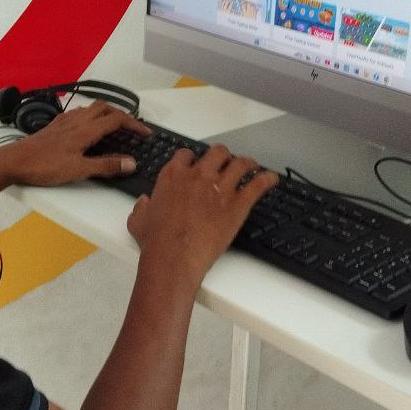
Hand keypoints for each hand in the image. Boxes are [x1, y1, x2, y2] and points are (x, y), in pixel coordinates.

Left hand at [0, 101, 150, 186]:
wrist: (14, 161)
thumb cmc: (44, 166)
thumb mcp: (78, 170)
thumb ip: (106, 166)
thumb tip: (131, 163)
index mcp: (85, 130)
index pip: (116, 119)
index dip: (134, 124)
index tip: (146, 133)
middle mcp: (76, 121)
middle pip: (104, 107)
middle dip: (121, 114)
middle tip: (131, 127)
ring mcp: (64, 121)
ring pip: (90, 108)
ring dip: (105, 113)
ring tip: (112, 125)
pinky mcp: (53, 126)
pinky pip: (77, 114)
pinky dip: (89, 116)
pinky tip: (85, 127)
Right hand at [126, 145, 277, 287]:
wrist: (174, 256)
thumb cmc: (156, 240)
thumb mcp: (138, 220)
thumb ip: (141, 207)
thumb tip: (143, 202)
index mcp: (174, 175)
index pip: (186, 155)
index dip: (192, 159)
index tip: (196, 164)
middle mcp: (198, 175)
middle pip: (217, 153)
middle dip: (222, 156)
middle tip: (226, 163)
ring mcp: (220, 188)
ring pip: (240, 163)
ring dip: (247, 163)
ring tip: (252, 166)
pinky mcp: (238, 204)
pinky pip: (258, 184)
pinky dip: (267, 179)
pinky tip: (272, 179)